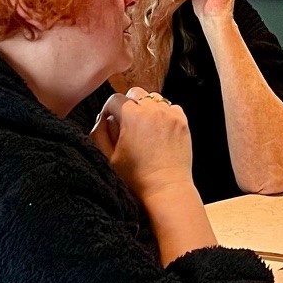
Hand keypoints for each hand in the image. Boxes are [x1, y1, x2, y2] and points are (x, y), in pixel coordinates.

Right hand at [94, 88, 194, 203]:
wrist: (166, 188)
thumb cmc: (136, 177)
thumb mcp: (108, 156)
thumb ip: (99, 132)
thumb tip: (102, 119)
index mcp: (131, 116)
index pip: (115, 99)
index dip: (109, 110)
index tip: (110, 121)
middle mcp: (152, 110)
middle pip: (135, 93)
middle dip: (128, 105)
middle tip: (127, 124)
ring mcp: (170, 114)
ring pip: (154, 98)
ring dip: (147, 108)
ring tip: (144, 128)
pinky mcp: (182, 122)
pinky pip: (171, 108)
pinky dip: (164, 114)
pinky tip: (159, 131)